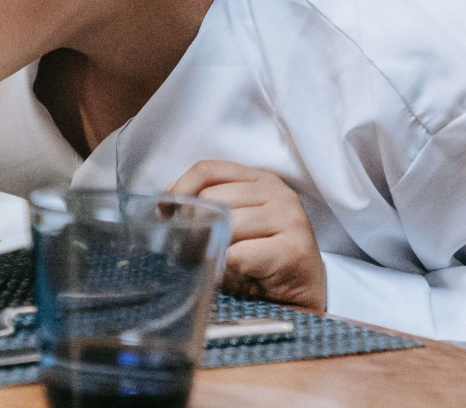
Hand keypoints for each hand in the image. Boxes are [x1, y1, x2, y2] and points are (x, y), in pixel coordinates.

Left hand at [170, 160, 326, 310]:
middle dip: (194, 224)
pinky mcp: (294, 249)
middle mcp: (278, 193)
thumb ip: (207, 206)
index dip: (181, 187)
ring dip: (215, 250)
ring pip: (227, 225)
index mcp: (260, 180)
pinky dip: (230, 270)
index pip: (209, 169)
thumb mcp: (233, 224)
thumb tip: (167, 203)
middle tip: (189, 248)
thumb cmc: (261, 259)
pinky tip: (242, 277)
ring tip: (221, 265)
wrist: (301, 296)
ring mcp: (290, 218)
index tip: (164, 209)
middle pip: (214, 197)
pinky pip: (239, 255)